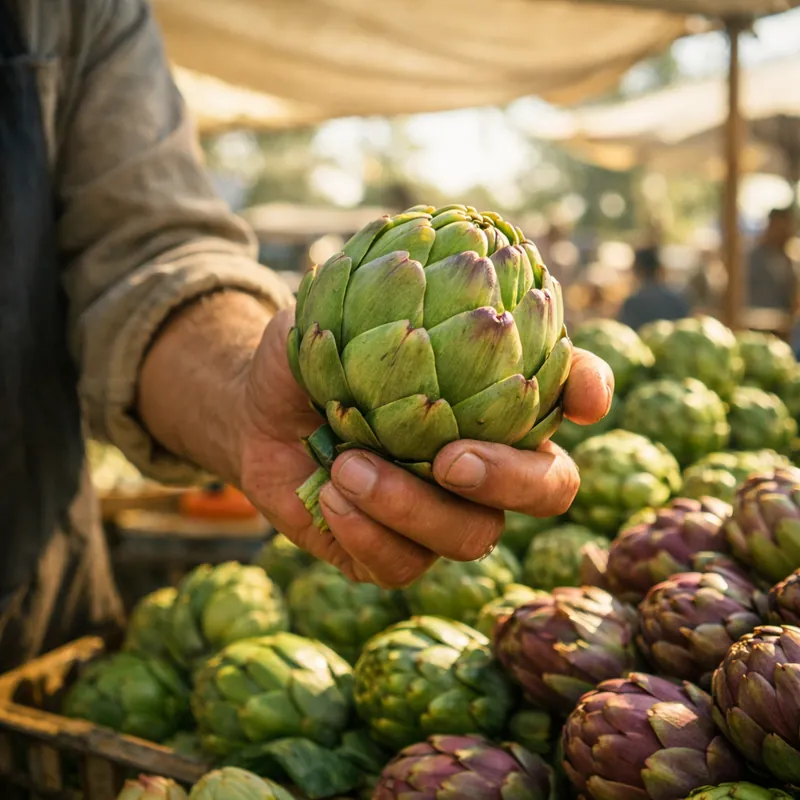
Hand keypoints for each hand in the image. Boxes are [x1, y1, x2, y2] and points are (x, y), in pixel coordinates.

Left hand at [240, 309, 613, 588]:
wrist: (257, 408)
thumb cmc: (312, 352)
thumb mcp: (336, 307)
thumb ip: (378, 293)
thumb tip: (426, 273)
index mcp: (488, 398)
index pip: (566, 393)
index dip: (590, 394)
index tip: (586, 397)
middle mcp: (482, 461)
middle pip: (547, 489)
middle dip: (511, 479)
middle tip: (452, 458)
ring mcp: (442, 514)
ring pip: (472, 537)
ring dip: (411, 505)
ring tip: (347, 465)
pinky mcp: (393, 553)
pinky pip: (404, 567)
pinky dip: (368, 534)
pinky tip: (329, 496)